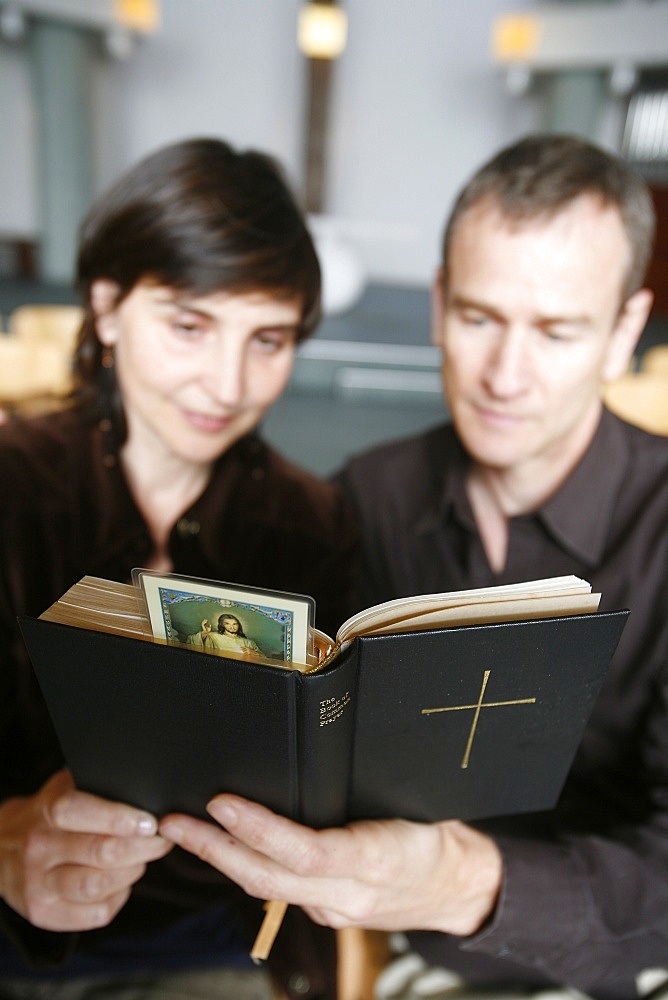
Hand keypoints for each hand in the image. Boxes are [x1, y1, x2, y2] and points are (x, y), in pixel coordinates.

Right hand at [0, 769, 172, 931]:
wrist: (1, 850)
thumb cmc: (47, 815)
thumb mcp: (64, 788)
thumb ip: (97, 785)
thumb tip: (144, 785)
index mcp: (46, 812)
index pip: (81, 812)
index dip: (120, 817)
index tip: (151, 821)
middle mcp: (39, 849)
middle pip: (101, 852)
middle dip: (142, 847)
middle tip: (160, 840)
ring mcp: (39, 885)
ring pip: (100, 885)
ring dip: (132, 872)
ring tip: (140, 859)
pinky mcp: (44, 914)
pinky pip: (97, 912)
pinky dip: (118, 896)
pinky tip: (119, 881)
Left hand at [160, 795, 501, 934]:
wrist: (455, 888)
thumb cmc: (434, 835)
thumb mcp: (412, 800)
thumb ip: (364, 785)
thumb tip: (319, 743)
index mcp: (374, 861)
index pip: (307, 852)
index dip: (260, 830)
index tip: (222, 803)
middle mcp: (348, 895)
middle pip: (268, 878)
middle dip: (214, 849)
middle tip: (172, 821)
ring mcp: (333, 911)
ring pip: (265, 889)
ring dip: (219, 860)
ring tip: (180, 830)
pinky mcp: (326, 913)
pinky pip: (277, 891)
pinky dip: (244, 867)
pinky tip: (221, 847)